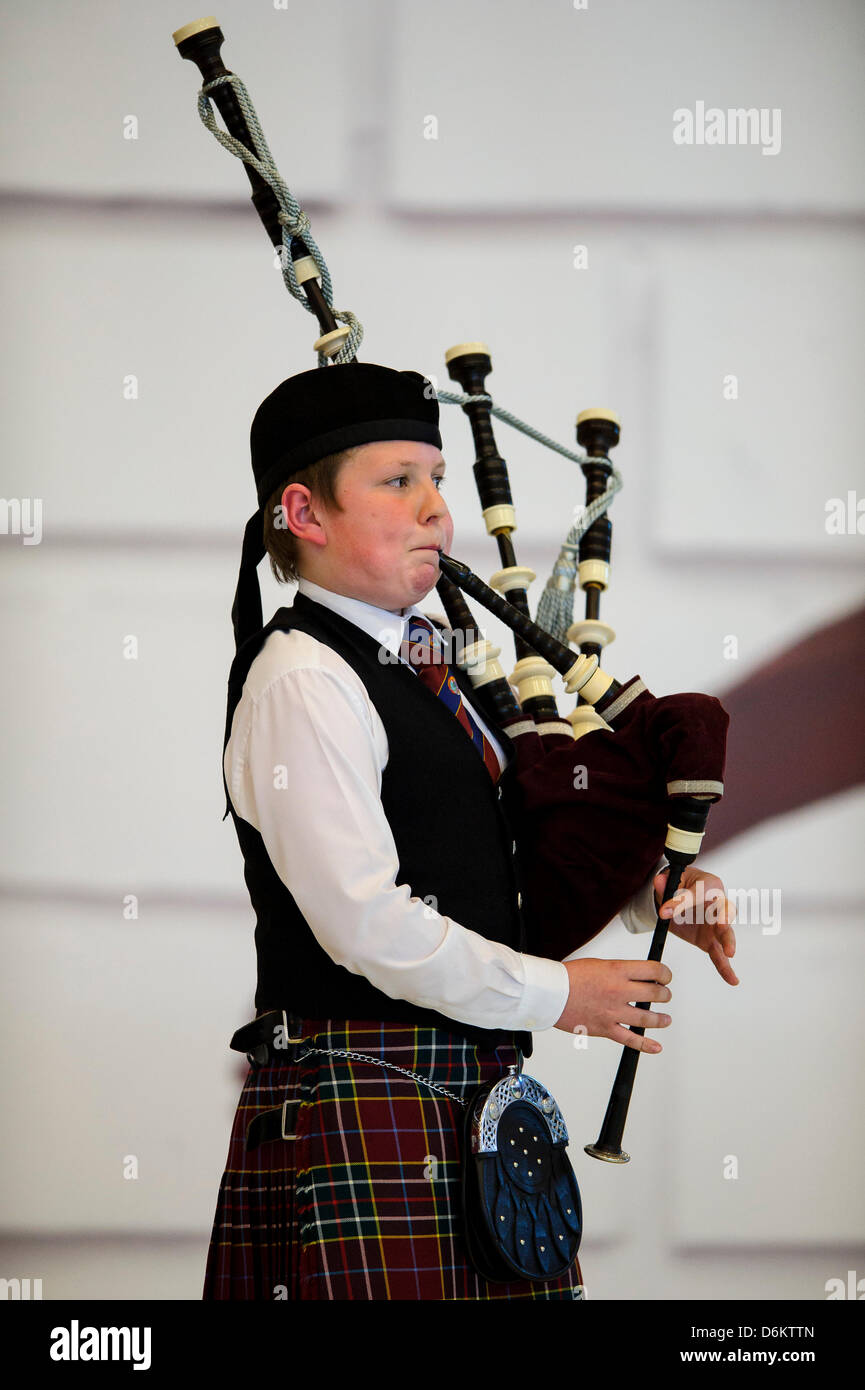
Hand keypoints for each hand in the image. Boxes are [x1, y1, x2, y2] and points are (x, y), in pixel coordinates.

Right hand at [554, 957, 672, 1052]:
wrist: (550, 993)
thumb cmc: (568, 977)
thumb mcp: (599, 964)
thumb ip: (618, 972)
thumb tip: (634, 977)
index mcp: (617, 971)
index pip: (653, 970)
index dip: (665, 973)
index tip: (665, 976)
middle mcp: (619, 991)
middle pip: (655, 993)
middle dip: (664, 994)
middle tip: (664, 995)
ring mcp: (613, 1011)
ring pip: (647, 1018)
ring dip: (661, 1019)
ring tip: (666, 1019)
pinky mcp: (605, 1028)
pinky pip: (630, 1039)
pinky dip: (646, 1045)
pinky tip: (656, 1047)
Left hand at [653, 866, 738, 985]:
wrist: (678, 894)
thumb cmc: (681, 883)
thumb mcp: (672, 882)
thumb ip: (666, 885)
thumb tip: (659, 883)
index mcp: (710, 885)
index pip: (698, 892)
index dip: (682, 901)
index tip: (664, 912)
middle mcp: (717, 906)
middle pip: (724, 912)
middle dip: (724, 918)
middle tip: (722, 925)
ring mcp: (715, 926)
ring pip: (725, 935)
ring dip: (728, 942)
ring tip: (729, 952)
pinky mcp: (710, 941)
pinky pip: (718, 955)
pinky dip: (725, 968)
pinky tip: (732, 979)